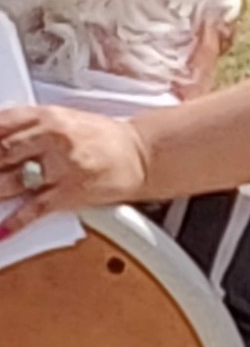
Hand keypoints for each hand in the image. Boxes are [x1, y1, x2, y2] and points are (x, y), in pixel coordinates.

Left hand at [0, 105, 148, 235]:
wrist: (140, 154)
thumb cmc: (102, 137)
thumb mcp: (61, 118)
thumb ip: (26, 126)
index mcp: (46, 116)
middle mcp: (52, 139)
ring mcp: (61, 167)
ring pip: (11, 181)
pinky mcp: (71, 192)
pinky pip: (37, 209)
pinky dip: (16, 222)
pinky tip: (2, 230)